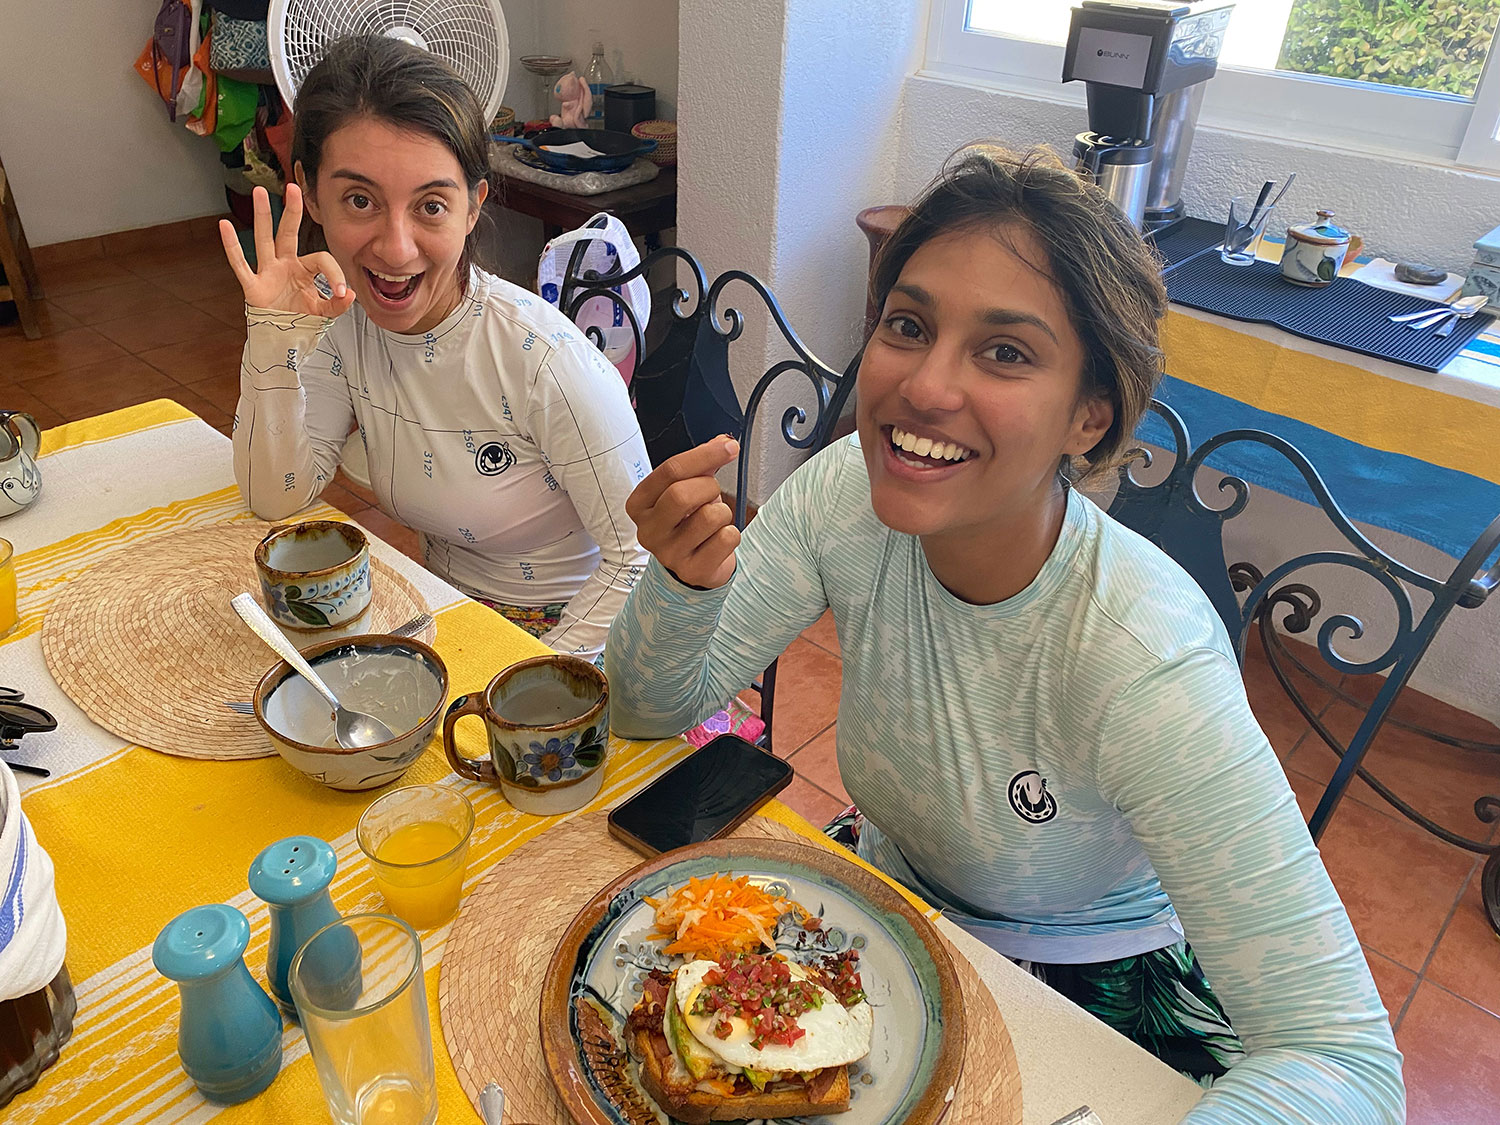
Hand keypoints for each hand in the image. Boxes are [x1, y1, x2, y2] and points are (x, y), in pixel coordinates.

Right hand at [219, 184, 355, 318]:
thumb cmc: (300, 321)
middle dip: (291, 211)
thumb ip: (338, 304)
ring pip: (264, 238)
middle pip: (288, 232)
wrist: (282, 340)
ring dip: (263, 216)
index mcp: (305, 269)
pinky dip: (232, 245)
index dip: (334, 274)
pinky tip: (224, 225)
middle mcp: (285, 264)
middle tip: (293, 187)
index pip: (321, 259)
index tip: (341, 292)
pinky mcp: (253, 285)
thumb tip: (349, 294)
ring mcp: (268, 272)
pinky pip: (240, 263)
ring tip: (259, 192)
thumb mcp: (324, 313)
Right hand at [626, 437, 741, 589]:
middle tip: (712, 494)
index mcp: (640, 504)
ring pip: (709, 516)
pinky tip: (718, 541)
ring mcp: (668, 554)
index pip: (670, 470)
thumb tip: (724, 442)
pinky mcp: (692, 570)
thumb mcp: (688, 490)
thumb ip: (702, 465)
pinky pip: (726, 538)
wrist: (694, 566)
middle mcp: (648, 530)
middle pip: (681, 494)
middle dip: (708, 487)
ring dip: (722, 513)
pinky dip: (731, 534)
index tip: (729, 447)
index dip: (704, 455)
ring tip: (713, 521)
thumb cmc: (688, 523)